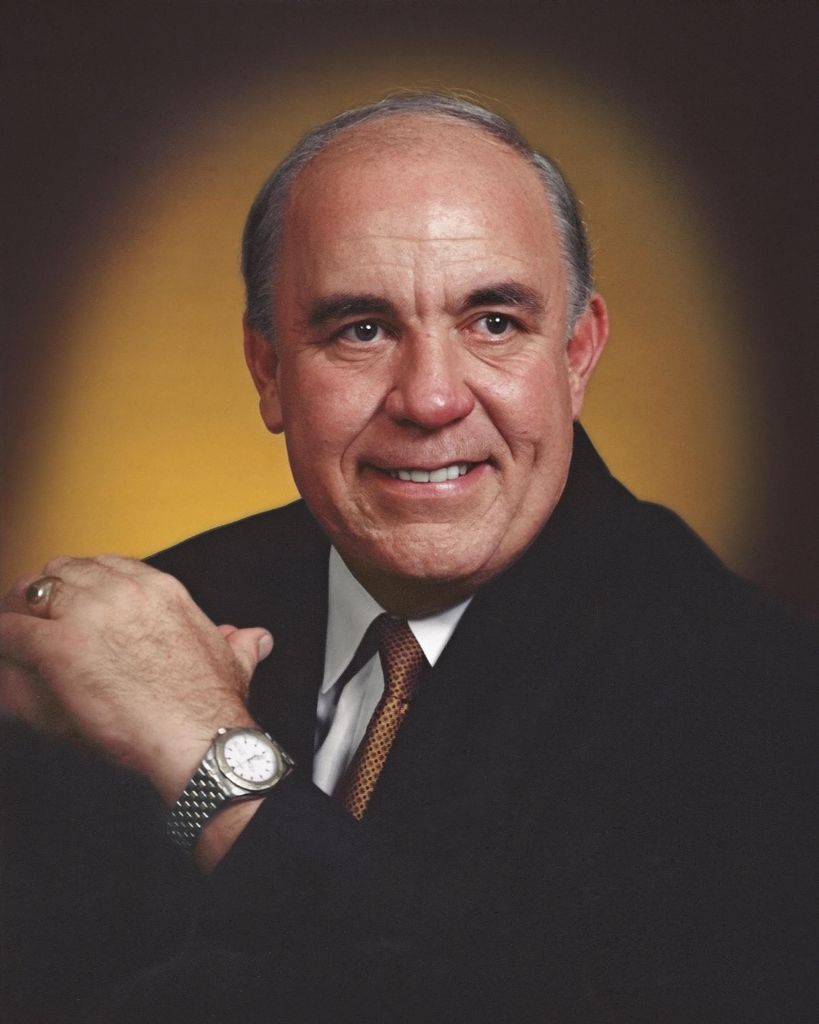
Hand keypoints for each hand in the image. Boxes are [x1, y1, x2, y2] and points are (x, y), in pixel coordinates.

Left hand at [0, 555, 273, 803]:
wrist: (197, 734)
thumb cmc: (211, 704)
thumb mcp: (234, 661)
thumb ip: (241, 642)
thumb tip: (256, 637)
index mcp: (160, 589)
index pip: (109, 564)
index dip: (86, 578)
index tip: (77, 595)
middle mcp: (121, 592)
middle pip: (66, 570)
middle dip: (49, 588)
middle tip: (36, 610)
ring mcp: (87, 616)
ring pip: (35, 591)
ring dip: (19, 609)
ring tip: (12, 626)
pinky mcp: (59, 648)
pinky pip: (12, 631)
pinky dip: (3, 639)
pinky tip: (4, 650)